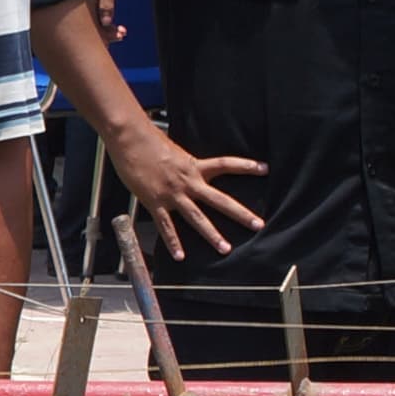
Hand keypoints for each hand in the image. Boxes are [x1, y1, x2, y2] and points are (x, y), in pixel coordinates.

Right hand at [103, 121, 266, 259]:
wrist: (130, 139)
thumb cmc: (147, 140)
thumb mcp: (172, 150)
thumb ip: (182, 163)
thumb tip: (186, 167)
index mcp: (194, 166)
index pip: (226, 164)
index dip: (246, 166)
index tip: (265, 169)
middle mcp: (188, 182)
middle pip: (220, 200)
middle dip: (240, 214)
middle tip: (258, 225)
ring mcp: (173, 194)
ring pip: (197, 217)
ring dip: (212, 234)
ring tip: (225, 248)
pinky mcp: (155, 202)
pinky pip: (167, 226)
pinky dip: (173, 242)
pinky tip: (180, 256)